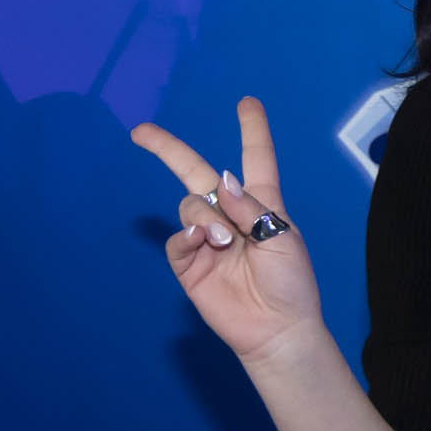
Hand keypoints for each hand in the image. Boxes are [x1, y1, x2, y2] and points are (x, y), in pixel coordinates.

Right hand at [131, 97, 322, 364]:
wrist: (276, 328)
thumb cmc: (290, 282)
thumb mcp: (282, 237)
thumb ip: (251, 207)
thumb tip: (221, 179)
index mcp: (262, 205)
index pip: (255, 160)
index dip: (251, 130)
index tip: (246, 102)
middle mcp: (230, 216)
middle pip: (196, 173)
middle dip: (169, 151)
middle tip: (141, 132)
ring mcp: (206, 239)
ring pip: (189, 206)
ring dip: (205, 218)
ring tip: (226, 242)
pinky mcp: (189, 263)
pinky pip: (176, 238)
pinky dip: (186, 236)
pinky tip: (203, 244)